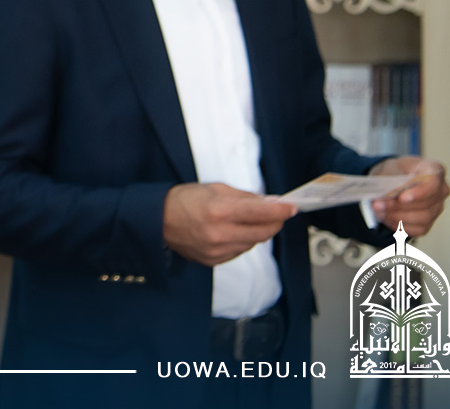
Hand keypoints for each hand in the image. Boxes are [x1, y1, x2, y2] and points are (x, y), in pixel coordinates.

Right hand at [164, 183, 294, 266]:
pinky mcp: (214, 261)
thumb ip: (245, 197)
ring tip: (250, 221)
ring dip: (258, 232)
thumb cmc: (184, 199)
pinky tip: (235, 232)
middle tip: (277, 214)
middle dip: (274, 222)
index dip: (280, 210)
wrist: (158, 220)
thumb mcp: (214, 188)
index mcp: (219, 210)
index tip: (291, 207)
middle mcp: (220, 234)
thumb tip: (270, 202)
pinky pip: (240, 252)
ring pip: (253, 243)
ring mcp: (217, 250)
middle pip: (263, 232)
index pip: (261, 212)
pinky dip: (244, 241)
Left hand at [368, 156, 448, 235]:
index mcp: (434, 170)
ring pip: (422, 218)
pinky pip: (418, 229)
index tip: (402, 198)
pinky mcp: (429, 222)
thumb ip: (389, 179)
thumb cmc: (395, 170)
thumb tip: (385, 196)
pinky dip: (400, 225)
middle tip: (377, 205)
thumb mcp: (389, 167)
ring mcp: (437, 207)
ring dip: (397, 217)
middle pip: (425, 204)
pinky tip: (386, 218)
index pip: (434, 182)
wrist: (393, 178)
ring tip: (378, 211)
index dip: (420, 192)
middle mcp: (441, 190)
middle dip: (399, 206)